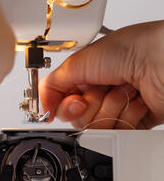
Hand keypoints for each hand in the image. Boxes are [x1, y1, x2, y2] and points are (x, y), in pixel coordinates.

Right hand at [39, 21, 163, 128]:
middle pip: (77, 119)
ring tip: (126, 90)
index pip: (60, 103)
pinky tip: (138, 101)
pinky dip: (128, 117)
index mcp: (83, 75)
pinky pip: (118, 133)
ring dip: (112, 108)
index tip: (76, 100)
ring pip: (97, 127)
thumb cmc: (136, 48)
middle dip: (92, 105)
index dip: (65, 106)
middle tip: (105, 88)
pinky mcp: (133, 121)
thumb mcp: (81, 61)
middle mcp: (98, 92)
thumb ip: (52, 84)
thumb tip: (43, 106)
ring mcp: (115, 107)